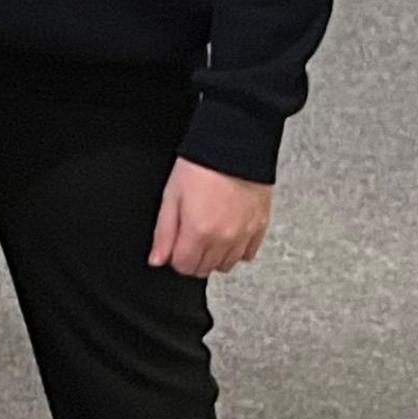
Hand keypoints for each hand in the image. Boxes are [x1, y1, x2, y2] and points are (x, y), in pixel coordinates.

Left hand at [148, 159, 272, 277]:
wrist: (234, 150)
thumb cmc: (199, 169)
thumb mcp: (171, 197)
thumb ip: (164, 233)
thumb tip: (157, 259)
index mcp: (199, 232)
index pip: (184, 267)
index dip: (175, 257)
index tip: (174, 245)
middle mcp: (224, 240)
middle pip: (205, 269)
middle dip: (192, 258)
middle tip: (189, 236)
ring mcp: (245, 236)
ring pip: (226, 265)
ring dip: (214, 256)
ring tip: (207, 233)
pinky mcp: (260, 229)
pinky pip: (247, 255)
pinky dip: (236, 250)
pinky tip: (227, 232)